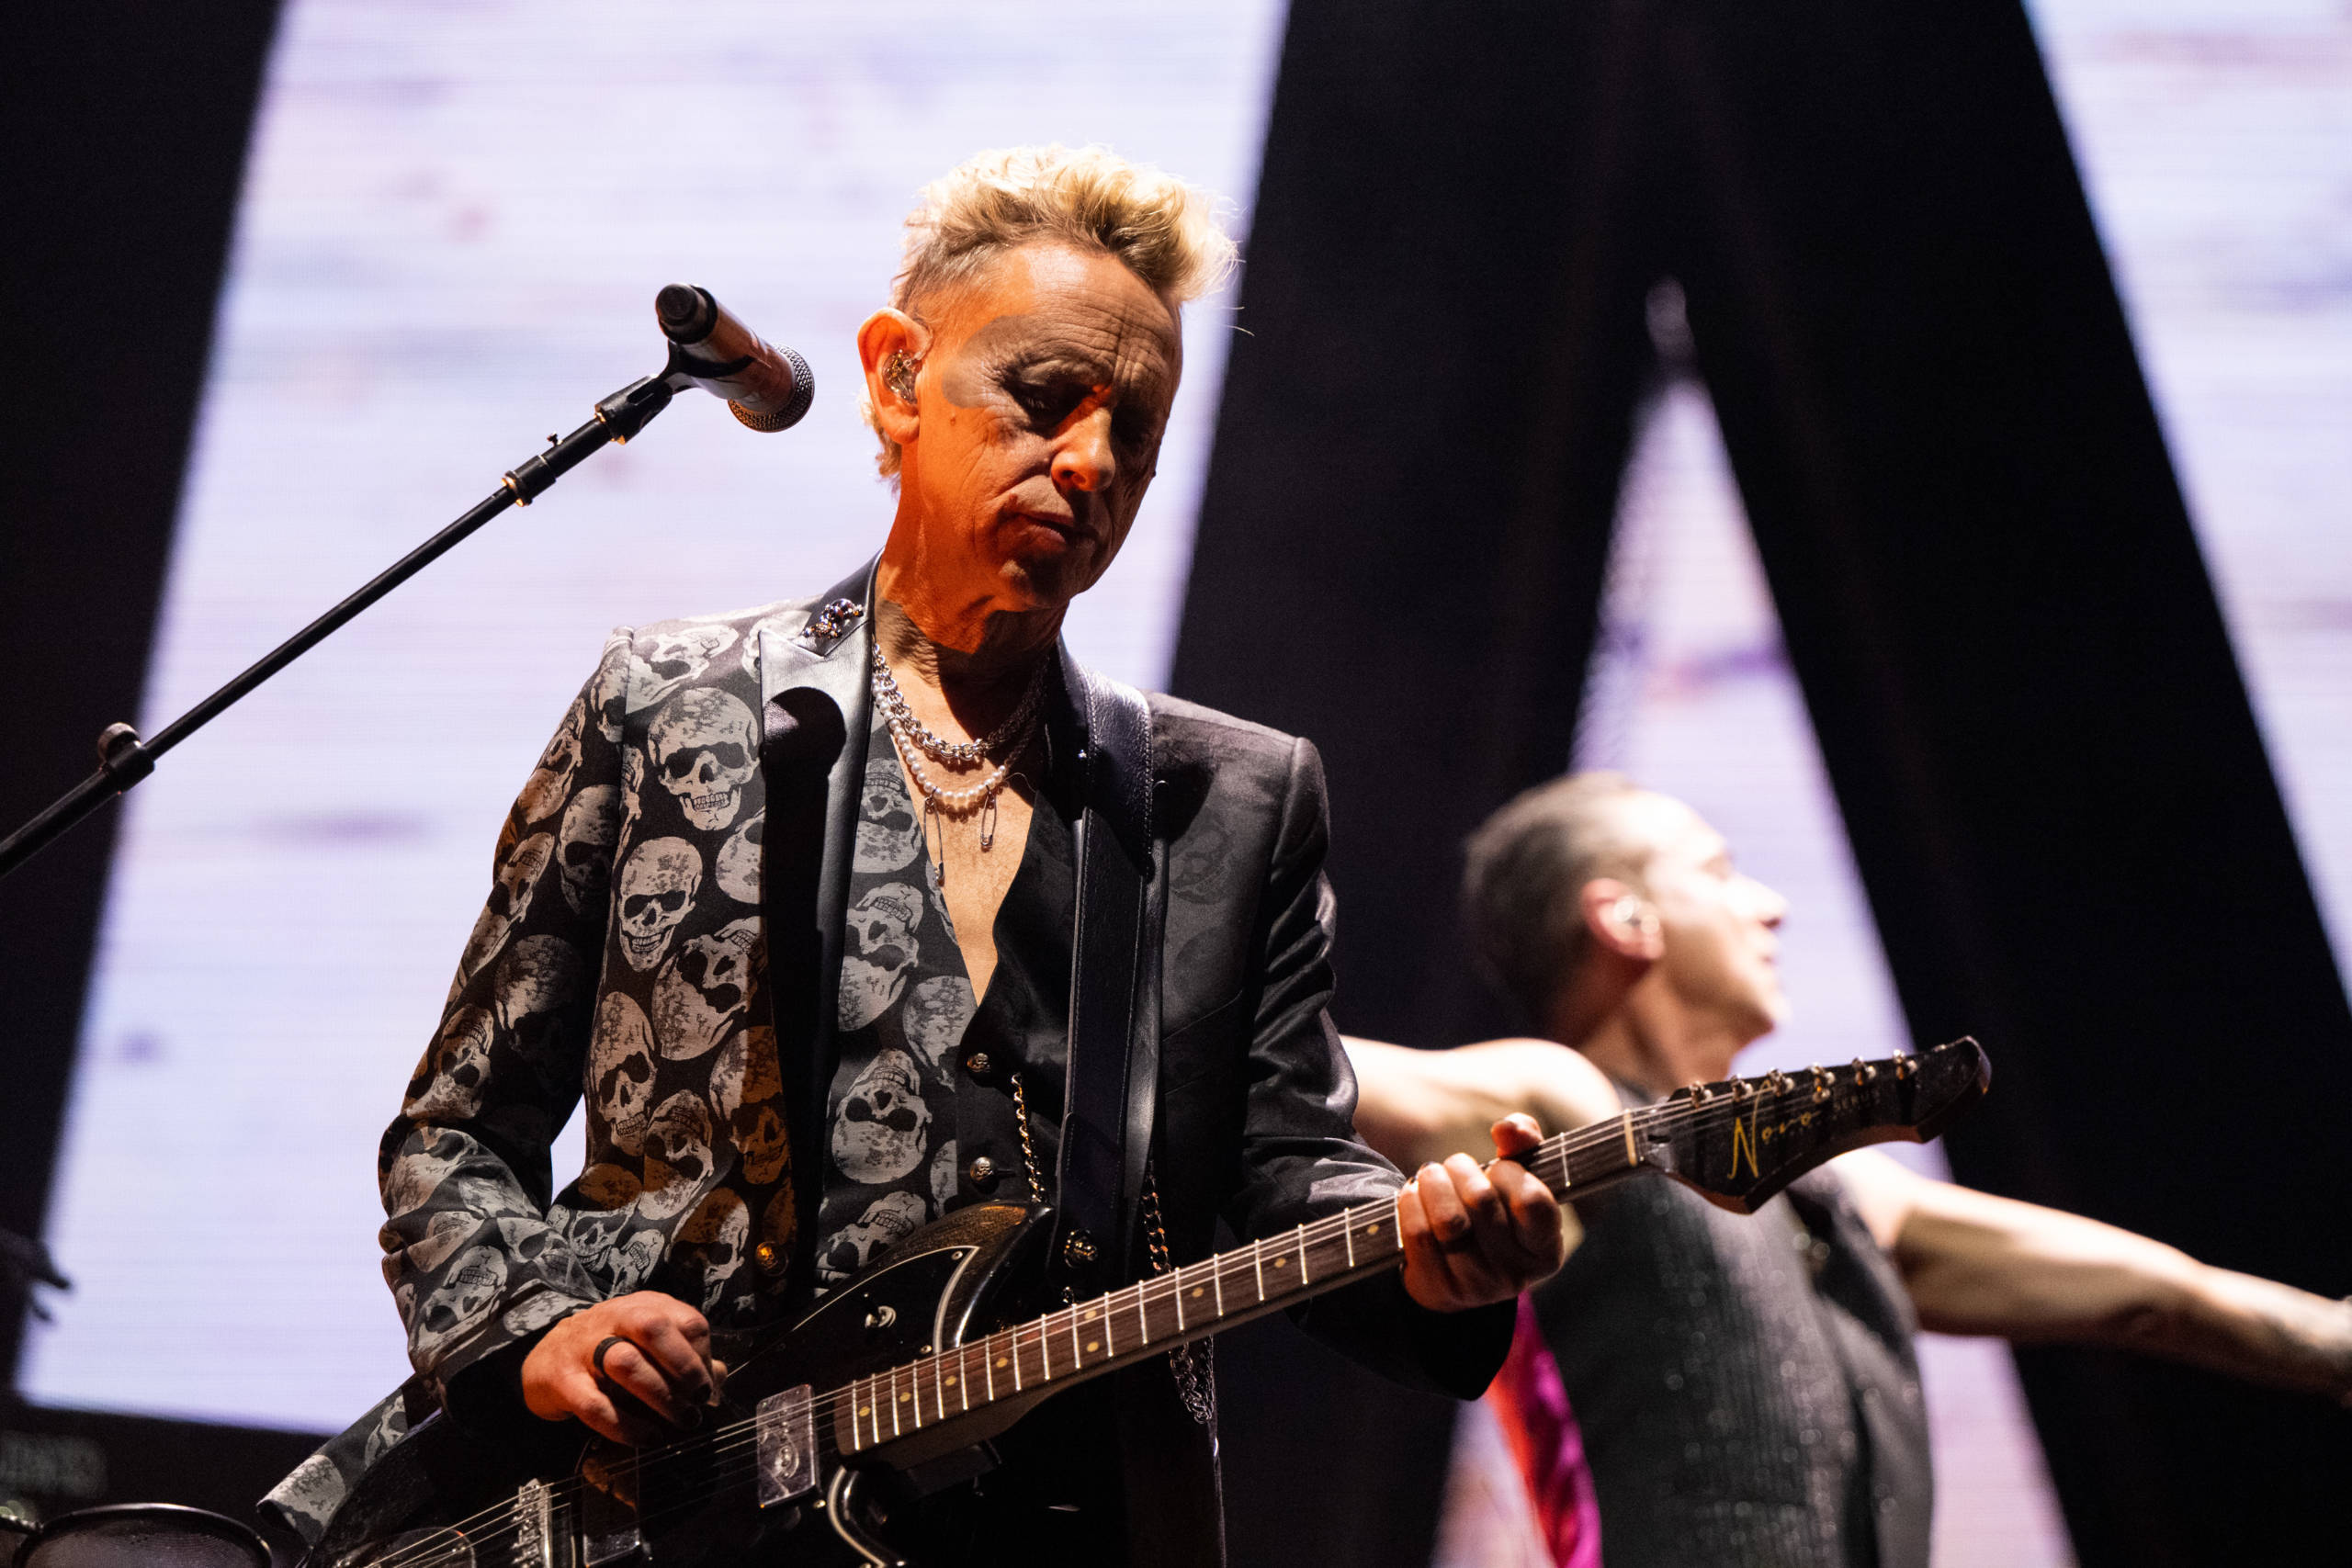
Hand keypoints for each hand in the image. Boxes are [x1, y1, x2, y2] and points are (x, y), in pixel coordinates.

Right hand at [521, 1292, 727, 1443]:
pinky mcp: (563, 1381)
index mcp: (643, 1307)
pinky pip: (596, 1405)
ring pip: (626, 1363)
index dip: (704, 1355)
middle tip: (699, 1400)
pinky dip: (626, 1425)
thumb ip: (684, 1358)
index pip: (685, 1320)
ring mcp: (585, 1348)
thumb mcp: (646, 1344)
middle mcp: (614, 1319)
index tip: (708, 1387)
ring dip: (661, 1397)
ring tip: (680, 1422)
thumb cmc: (607, 1351)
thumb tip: (720, 1379)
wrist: (543, 1358)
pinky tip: (646, 1438)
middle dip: (684, 1367)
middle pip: (654, 1328)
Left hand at [1397, 1113, 1566, 1312]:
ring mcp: (1475, 1286)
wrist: (1454, 1268)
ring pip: (1447, 1219)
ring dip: (1433, 1182)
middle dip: (1461, 1169)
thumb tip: (1507, 1129)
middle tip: (1454, 1164)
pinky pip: (1418, 1234)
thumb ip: (1524, 1143)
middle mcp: (1515, 1274)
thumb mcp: (1517, 1180)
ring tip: (1431, 1175)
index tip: (1499, 1168)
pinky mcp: (1438, 1289)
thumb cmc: (1495, 1212)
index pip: (1532, 1200)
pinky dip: (1410, 1203)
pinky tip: (1412, 1195)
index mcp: (1545, 1250)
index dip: (1510, 1173)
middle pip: (1481, 1201)